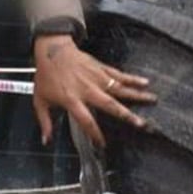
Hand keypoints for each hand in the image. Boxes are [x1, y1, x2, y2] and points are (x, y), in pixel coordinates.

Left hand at [31, 34, 154, 149]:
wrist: (51, 50)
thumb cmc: (46, 75)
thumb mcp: (39, 100)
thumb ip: (44, 122)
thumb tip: (45, 140)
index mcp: (72, 99)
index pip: (86, 120)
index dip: (95, 133)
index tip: (103, 143)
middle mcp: (87, 90)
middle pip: (110, 105)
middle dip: (127, 115)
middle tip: (141, 123)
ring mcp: (96, 78)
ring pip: (119, 89)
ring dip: (137, 95)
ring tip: (153, 100)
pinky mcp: (101, 68)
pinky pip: (119, 74)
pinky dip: (133, 79)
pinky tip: (145, 82)